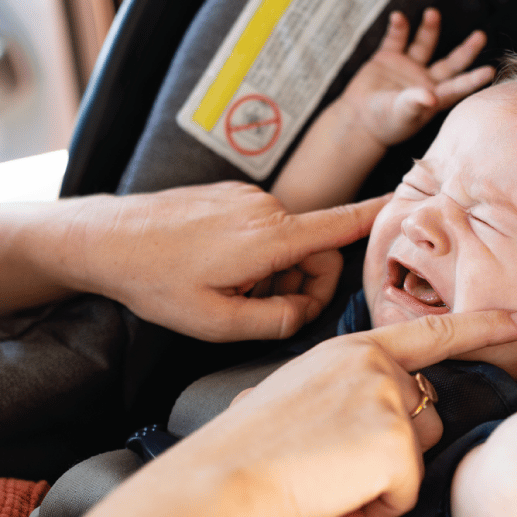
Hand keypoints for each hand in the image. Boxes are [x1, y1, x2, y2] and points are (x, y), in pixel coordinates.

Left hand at [54, 182, 390, 341]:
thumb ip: (275, 323)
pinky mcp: (230, 194)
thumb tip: (303, 313)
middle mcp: (265, 208)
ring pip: (286, 243)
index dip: (379, 217)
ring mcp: (246, 197)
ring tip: (227, 291)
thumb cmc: (156, 282)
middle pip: (315, 250)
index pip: (341, 224)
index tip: (410, 204)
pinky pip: (262, 229)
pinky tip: (214, 270)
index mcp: (270, 237)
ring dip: (272, 272)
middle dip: (301, 284)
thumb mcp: (217, 323)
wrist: (105, 238)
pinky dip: (253, 255)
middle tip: (259, 311)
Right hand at [174, 310, 516, 516]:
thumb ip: (340, 392)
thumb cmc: (245, 449)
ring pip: (418, 456)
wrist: (222, 481)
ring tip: (324, 481)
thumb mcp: (294, 395)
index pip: (433, 332)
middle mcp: (377, 365)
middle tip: (329, 466)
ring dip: (381, 483)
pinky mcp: (396, 444)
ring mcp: (389, 400)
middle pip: (428, 416)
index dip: (484, 325)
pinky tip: (331, 500)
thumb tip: (354, 421)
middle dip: (395, 451)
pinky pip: (404, 495)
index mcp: (351, 348)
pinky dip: (371, 512)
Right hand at [342, 8, 493, 146]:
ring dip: (430, 29)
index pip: (458, 87)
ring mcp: (408, 67)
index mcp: (434, 97)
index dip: (474, 79)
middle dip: (466, 50)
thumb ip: (415, 103)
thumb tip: (431, 97)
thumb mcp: (401, 115)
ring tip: (432, 13)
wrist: (358, 121)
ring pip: (425, 44)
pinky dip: (398, 28)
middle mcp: (425, 80)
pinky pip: (396, 39)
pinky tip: (398, 17)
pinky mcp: (388, 59)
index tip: (490, 71)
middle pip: (451, 62)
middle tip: (481, 35)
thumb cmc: (384, 124)